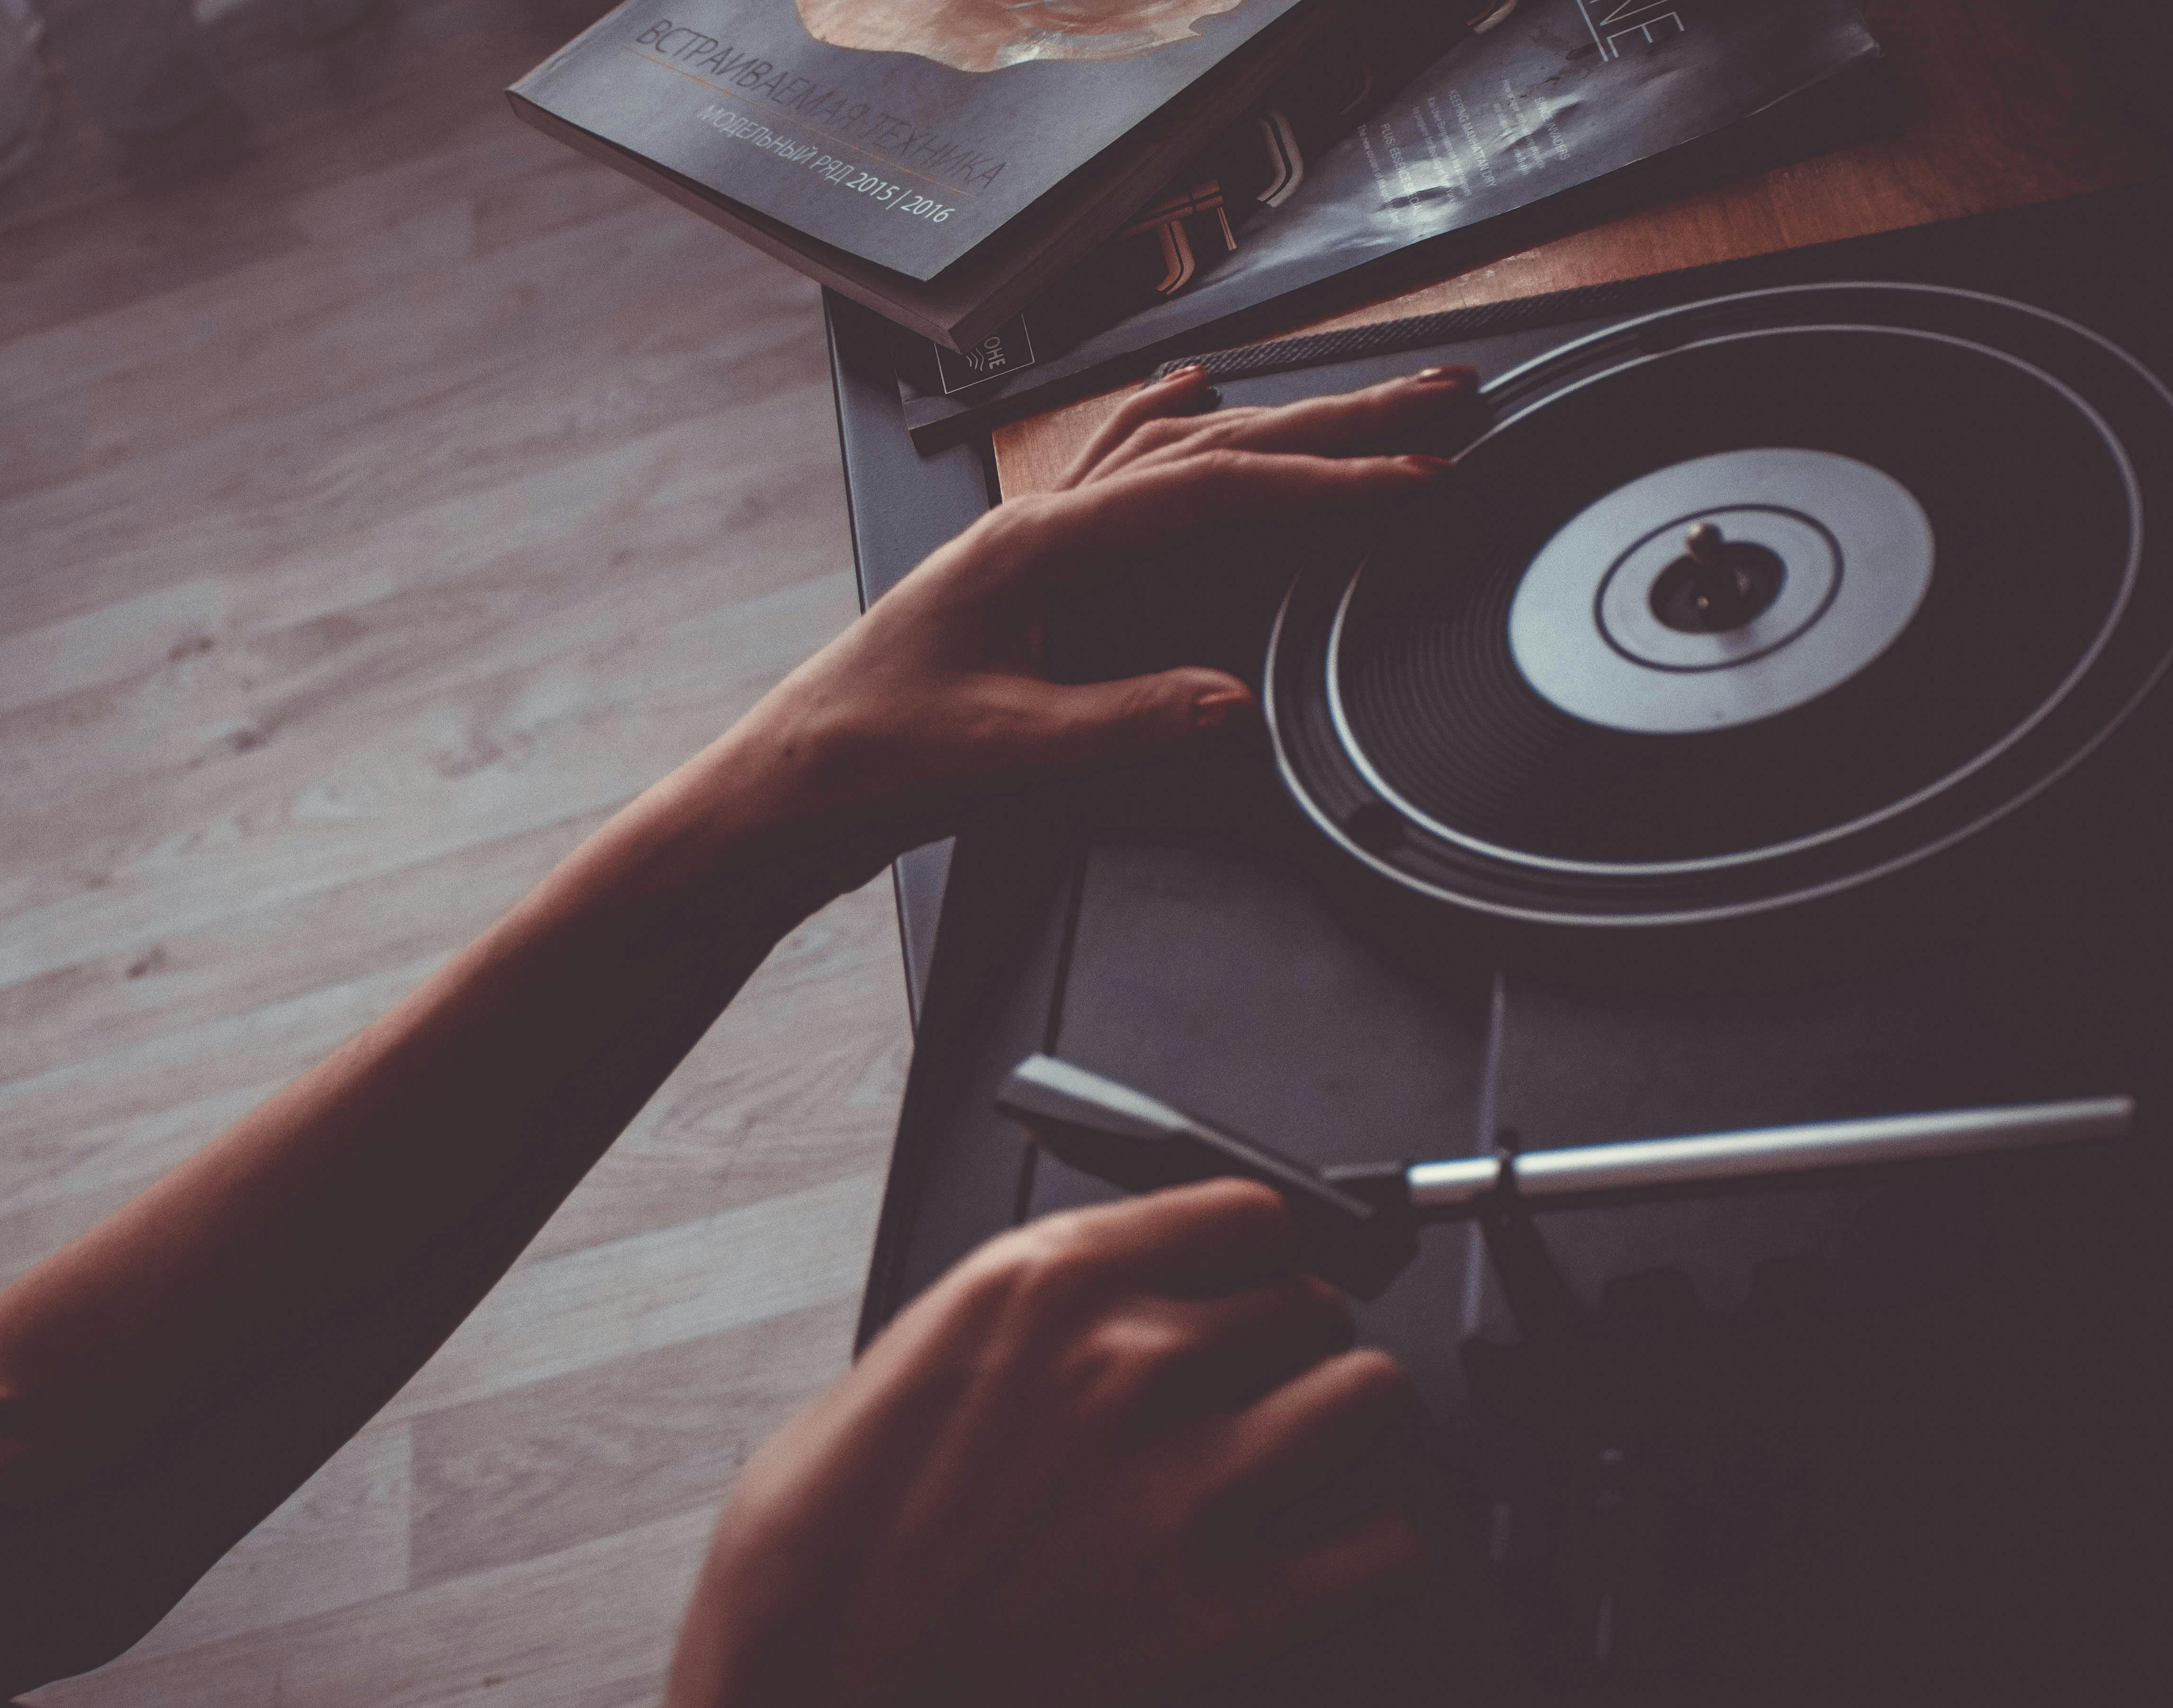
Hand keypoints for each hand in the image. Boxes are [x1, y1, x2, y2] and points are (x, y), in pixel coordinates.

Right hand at [614, 1180, 1425, 1707]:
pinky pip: (1390, 1543)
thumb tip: (1108, 1304)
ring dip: (1350, 1424)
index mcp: (1051, 1278)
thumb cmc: (831, 1532)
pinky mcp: (1228, 1604)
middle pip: (1313, 1300)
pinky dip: (1382, 1548)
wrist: (818, 1683)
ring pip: (1371, 1396)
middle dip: (1293, 1343)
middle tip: (1261, 1386)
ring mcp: (1190, 1480)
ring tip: (1317, 1454)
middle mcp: (1135, 1358)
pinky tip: (1339, 1552)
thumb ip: (1035, 1311)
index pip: (1245, 1210)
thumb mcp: (918, 1348)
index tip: (1249, 1279)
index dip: (1255, 1251)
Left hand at [687, 364, 1476, 884]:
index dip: (1329, 485)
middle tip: (1441, 396)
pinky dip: (1173, 434)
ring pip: (1174, 450)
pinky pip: (1115, 476)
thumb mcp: (1007, 755)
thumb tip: (1225, 703)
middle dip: (1337, 422)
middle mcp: (1037, 523)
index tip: (1417, 479)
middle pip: (1212, 445)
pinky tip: (1191, 400)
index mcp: (1039, 546)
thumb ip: (1122, 725)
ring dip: (1276, 423)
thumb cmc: (869, 763)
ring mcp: (1029, 541)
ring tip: (1359, 399)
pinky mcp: (1024, 575)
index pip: (1215, 492)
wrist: (786, 791)